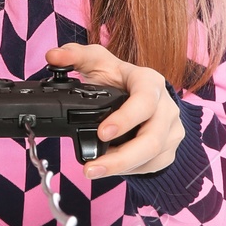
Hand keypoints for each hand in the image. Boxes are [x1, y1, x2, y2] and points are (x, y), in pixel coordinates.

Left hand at [44, 43, 183, 178]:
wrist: (138, 93)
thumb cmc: (116, 77)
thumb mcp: (96, 61)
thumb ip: (74, 55)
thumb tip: (53, 56)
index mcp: (150, 82)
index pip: (145, 101)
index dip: (126, 119)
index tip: (102, 133)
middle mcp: (166, 107)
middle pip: (152, 139)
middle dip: (121, 158)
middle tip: (91, 168)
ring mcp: (171, 130)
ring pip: (153, 156)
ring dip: (121, 167)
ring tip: (93, 170)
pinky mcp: (168, 148)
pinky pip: (152, 165)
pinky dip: (129, 170)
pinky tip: (109, 167)